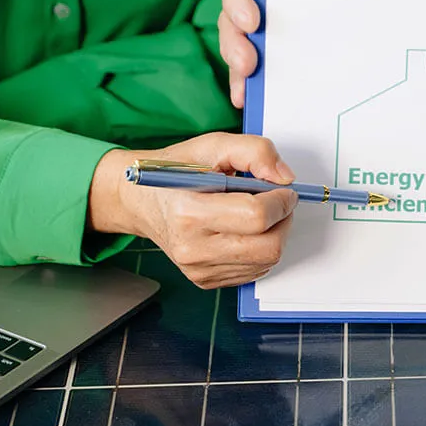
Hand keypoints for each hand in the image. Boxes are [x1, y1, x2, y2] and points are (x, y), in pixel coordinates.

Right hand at [87, 132, 299, 288]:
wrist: (140, 200)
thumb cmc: (174, 171)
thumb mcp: (213, 145)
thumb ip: (254, 151)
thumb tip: (285, 177)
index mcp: (190, 213)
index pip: (257, 216)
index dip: (281, 200)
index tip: (284, 188)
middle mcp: (192, 248)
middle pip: (268, 246)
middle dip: (283, 220)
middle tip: (276, 201)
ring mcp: (198, 269)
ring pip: (266, 261)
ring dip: (274, 234)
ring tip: (254, 212)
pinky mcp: (205, 279)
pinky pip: (254, 270)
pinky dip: (259, 248)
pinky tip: (242, 229)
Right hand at [219, 0, 396, 106]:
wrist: (392, 1)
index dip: (236, 0)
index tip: (252, 21)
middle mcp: (269, 5)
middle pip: (232, 22)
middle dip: (233, 44)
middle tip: (248, 65)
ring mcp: (277, 34)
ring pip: (242, 50)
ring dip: (238, 72)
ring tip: (246, 92)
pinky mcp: (290, 59)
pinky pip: (263, 74)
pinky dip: (254, 89)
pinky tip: (252, 105)